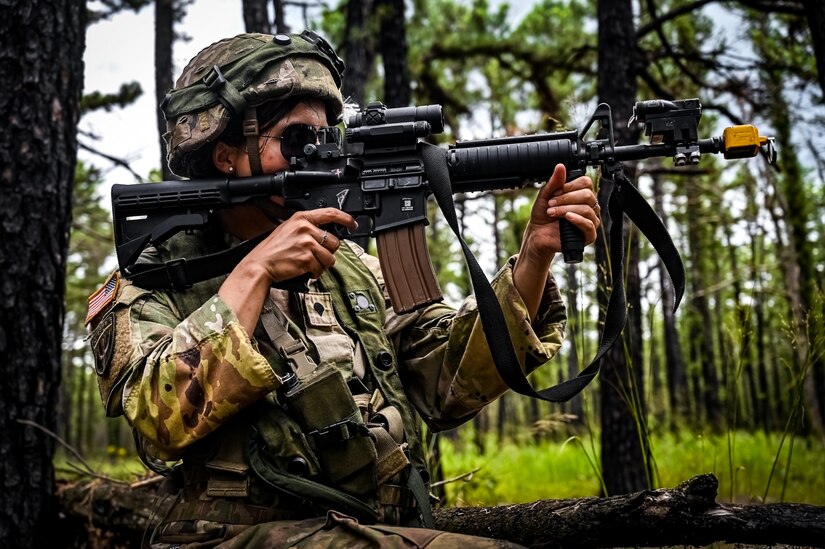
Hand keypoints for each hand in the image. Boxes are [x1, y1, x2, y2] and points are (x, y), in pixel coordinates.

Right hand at [242, 208, 358, 283]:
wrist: (260, 264)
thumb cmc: (273, 249)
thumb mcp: (289, 229)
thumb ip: (308, 227)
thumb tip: (327, 233)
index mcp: (301, 218)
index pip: (331, 213)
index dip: (346, 219)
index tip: (352, 224)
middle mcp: (305, 228)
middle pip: (334, 241)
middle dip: (328, 252)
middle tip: (315, 255)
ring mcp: (306, 243)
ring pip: (330, 257)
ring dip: (323, 264)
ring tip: (309, 263)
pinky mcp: (307, 258)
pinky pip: (321, 268)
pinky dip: (315, 272)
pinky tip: (305, 269)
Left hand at [513, 164, 599, 319]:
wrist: (537, 235)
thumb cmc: (542, 215)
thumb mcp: (545, 196)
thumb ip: (554, 182)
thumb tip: (561, 166)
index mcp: (580, 195)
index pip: (586, 183)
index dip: (570, 185)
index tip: (556, 191)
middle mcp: (589, 206)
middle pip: (587, 195)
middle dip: (566, 198)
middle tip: (551, 204)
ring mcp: (590, 220)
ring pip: (586, 209)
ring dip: (566, 209)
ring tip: (552, 212)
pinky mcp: (588, 235)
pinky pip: (589, 225)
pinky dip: (577, 220)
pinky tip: (567, 218)